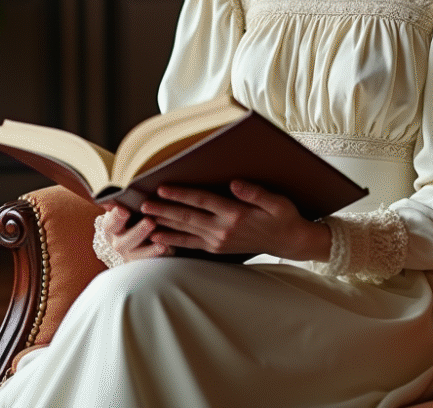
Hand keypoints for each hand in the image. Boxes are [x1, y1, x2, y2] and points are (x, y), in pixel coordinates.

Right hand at [99, 203, 173, 261]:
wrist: (139, 236)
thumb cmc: (133, 215)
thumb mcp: (128, 209)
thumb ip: (124, 202)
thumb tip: (120, 192)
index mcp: (111, 226)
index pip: (110, 223)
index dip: (116, 217)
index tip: (124, 209)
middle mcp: (117, 241)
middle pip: (122, 241)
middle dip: (137, 231)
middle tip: (150, 222)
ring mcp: (128, 254)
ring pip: (135, 253)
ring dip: (148, 246)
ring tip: (162, 241)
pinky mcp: (139, 262)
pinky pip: (147, 261)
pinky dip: (155, 254)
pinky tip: (166, 247)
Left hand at [139, 180, 331, 261]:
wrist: (288, 242)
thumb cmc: (282, 217)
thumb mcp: (276, 201)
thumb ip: (255, 193)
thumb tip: (235, 183)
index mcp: (235, 214)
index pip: (202, 201)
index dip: (181, 194)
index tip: (162, 187)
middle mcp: (223, 230)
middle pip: (188, 217)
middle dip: (164, 210)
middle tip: (144, 204)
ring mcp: (219, 241)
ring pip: (186, 231)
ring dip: (164, 224)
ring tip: (145, 219)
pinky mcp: (217, 248)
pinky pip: (191, 244)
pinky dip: (173, 240)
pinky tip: (159, 237)